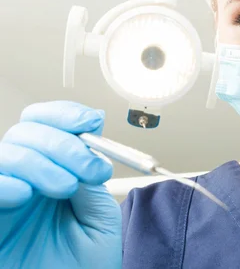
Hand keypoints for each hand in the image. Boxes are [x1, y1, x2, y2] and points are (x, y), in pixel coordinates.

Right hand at [0, 101, 121, 268]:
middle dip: (64, 143)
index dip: (66, 114)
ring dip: (41, 162)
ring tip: (66, 188)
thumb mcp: (101, 216)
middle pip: (27, 131)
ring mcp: (6, 196)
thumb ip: (91, 178)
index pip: (47, 124)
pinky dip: (5, 182)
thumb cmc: (86, 264)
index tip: (92, 122)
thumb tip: (89, 140)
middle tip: (90, 169)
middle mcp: (26, 179)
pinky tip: (26, 195)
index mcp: (54, 170)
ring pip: (8, 153)